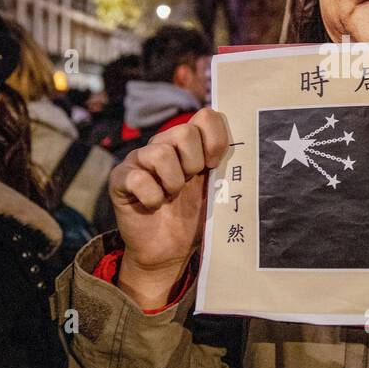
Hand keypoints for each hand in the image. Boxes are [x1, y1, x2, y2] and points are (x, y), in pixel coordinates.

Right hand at [109, 107, 229, 308]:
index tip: (215, 165)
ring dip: (173, 183)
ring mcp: (139, 159)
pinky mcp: (120, 178)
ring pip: (161, 153)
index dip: (215, 140)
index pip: (207, 116)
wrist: (168, 251)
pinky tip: (154, 205)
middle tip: (189, 183)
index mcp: (189, 143)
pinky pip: (138, 178)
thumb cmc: (193, 217)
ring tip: (171, 196)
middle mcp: (163, 144)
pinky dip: (152, 197)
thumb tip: (248, 147)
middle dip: (193, 164)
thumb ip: (226, 165)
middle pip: (184, 132)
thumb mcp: (214, 188)